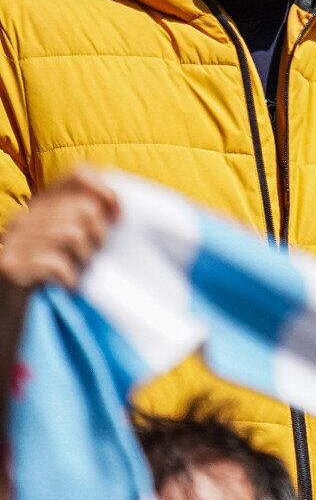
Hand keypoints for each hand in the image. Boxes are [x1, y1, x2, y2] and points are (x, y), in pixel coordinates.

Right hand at [0, 167, 118, 290]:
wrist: (6, 324)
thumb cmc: (45, 282)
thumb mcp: (64, 246)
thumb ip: (83, 222)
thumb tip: (120, 211)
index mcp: (38, 207)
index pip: (78, 174)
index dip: (106, 191)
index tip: (118, 217)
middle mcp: (22, 219)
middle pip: (83, 208)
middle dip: (99, 235)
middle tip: (92, 258)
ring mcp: (12, 242)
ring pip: (72, 233)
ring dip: (85, 258)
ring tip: (78, 273)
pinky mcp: (9, 267)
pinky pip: (56, 262)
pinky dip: (70, 277)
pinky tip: (67, 287)